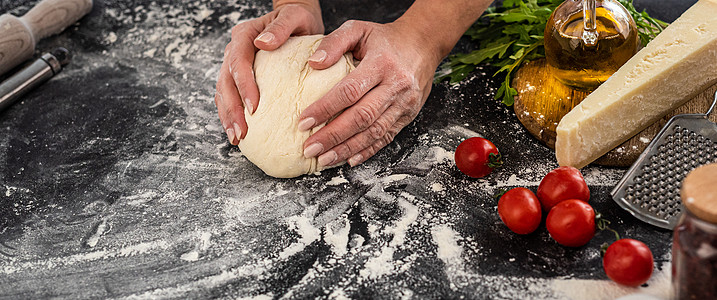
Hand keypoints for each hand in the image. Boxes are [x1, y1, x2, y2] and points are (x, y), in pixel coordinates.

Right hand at [215, 2, 322, 144]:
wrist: (295, 20)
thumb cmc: (297, 19)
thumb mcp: (294, 17)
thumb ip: (280, 28)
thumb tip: (263, 43)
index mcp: (244, 35)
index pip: (238, 63)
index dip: (244, 86)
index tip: (253, 107)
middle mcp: (234, 50)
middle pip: (226, 82)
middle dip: (232, 109)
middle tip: (242, 132)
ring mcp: (233, 64)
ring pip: (223, 92)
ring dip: (228, 116)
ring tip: (236, 137)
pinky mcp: (239, 77)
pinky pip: (230, 97)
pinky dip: (232, 115)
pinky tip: (238, 132)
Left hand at [299, 20, 442, 166]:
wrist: (423, 44)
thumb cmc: (385, 38)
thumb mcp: (358, 28)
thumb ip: (334, 42)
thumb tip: (313, 62)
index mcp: (382, 63)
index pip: (350, 91)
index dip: (325, 108)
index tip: (303, 122)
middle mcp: (396, 86)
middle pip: (361, 117)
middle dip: (333, 136)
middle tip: (309, 148)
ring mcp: (404, 103)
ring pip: (374, 132)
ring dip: (347, 149)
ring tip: (324, 159)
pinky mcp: (408, 115)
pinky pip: (387, 138)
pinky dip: (367, 151)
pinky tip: (349, 160)